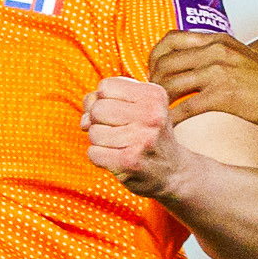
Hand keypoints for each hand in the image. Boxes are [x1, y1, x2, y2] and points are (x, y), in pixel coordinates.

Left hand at [81, 77, 185, 196]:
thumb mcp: (137, 107)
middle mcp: (152, 115)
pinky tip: (117, 159)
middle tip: (118, 131)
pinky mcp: (130, 162)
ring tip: (120, 146)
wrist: (172, 172)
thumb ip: (104, 99)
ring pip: (93, 132)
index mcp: (154, 95)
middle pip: (97, 108)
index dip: (104, 99)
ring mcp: (142, 139)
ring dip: (99, 141)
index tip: (118, 112)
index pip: (105, 86)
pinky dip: (99, 157)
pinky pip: (93, 153)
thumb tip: (85, 119)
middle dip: (99, 121)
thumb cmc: (147, 134)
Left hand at [150, 28, 257, 131]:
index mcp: (217, 40)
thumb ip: (216, 56)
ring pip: (170, 84)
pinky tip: (170, 129)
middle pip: (164, 63)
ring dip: (159, 102)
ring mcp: (218, 72)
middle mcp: (214, 51)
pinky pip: (185, 108)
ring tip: (157, 116)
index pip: (170, 39)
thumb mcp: (240, 56)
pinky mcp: (223, 95)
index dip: (155, 58)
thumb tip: (191, 67)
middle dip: (152, 83)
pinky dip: (172, 120)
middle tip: (152, 101)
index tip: (154, 75)